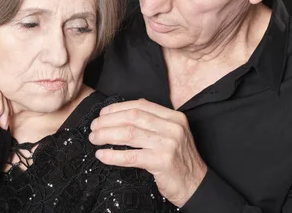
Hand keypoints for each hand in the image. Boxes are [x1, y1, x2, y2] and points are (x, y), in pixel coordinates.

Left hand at [89, 98, 206, 206]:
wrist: (196, 185)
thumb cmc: (180, 160)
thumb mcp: (173, 133)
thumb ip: (154, 121)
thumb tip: (125, 111)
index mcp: (174, 117)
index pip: (140, 105)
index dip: (118, 108)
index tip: (103, 113)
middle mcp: (172, 127)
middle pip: (132, 117)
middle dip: (108, 121)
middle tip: (94, 127)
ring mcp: (168, 144)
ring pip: (129, 134)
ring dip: (106, 135)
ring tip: (95, 139)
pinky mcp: (162, 161)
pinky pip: (131, 156)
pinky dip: (113, 155)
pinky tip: (102, 155)